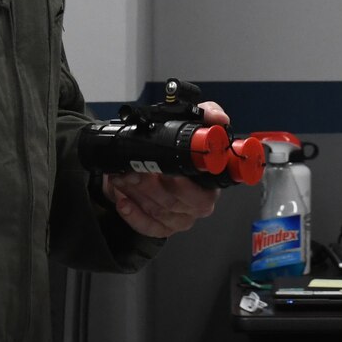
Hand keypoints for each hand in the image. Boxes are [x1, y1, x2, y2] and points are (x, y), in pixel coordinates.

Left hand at [103, 101, 227, 237]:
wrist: (147, 163)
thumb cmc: (172, 147)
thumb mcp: (190, 122)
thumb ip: (206, 114)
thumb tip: (220, 119)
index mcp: (210, 183)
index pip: (203, 194)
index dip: (183, 186)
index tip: (167, 175)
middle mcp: (198, 204)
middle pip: (175, 202)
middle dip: (151, 186)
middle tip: (134, 170)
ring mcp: (181, 218)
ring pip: (158, 211)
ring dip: (136, 193)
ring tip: (121, 176)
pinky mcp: (163, 228)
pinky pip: (148, 226)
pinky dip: (133, 214)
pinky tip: (122, 200)